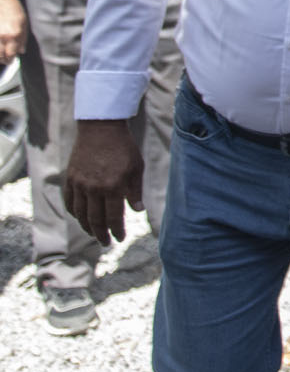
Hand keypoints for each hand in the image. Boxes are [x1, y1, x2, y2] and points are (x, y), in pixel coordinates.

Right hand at [0, 0, 24, 63]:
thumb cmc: (14, 10)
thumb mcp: (24, 24)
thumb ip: (23, 39)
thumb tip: (21, 51)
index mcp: (14, 34)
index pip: (11, 54)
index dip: (11, 59)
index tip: (11, 60)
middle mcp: (2, 36)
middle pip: (0, 55)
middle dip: (3, 60)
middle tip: (6, 60)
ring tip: (1, 55)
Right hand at [63, 120, 142, 245]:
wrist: (101, 128)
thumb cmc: (124, 147)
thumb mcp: (137, 168)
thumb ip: (135, 191)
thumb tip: (138, 211)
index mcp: (113, 187)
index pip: (113, 217)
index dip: (116, 231)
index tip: (120, 238)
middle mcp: (94, 188)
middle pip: (94, 219)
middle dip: (101, 234)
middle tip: (106, 243)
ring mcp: (79, 184)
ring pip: (80, 214)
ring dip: (86, 227)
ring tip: (94, 234)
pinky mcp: (70, 178)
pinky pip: (69, 201)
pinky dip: (74, 213)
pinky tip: (80, 218)